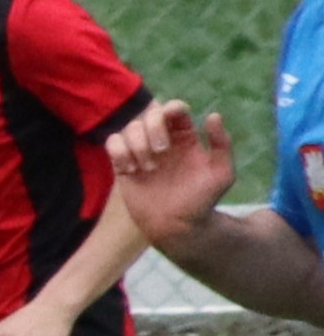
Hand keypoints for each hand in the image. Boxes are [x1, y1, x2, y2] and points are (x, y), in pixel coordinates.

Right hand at [106, 99, 234, 245]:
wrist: (177, 226)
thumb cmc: (201, 200)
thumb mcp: (222, 174)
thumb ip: (222, 145)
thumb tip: (212, 115)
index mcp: (185, 137)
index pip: (175, 109)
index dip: (171, 110)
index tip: (172, 126)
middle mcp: (161, 140)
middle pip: (149, 114)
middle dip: (152, 129)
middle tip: (161, 153)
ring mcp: (141, 151)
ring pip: (130, 127)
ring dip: (137, 145)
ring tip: (147, 169)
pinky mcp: (122, 164)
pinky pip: (112, 143)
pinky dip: (118, 152)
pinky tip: (129, 170)